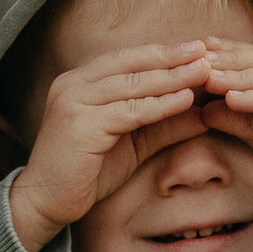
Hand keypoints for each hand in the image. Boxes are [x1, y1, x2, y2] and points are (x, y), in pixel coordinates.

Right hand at [8, 44, 211, 251]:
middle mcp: (73, 84)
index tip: (198, 49)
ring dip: (171, 77)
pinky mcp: (80, 126)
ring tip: (203, 72)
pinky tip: (184, 100)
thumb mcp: (132, 144)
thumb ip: (162, 125)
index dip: (163, 52)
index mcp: (81, 81)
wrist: (46, 202)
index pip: (128, 58)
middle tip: (206, 51)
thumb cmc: (86, 173)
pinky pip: (128, 111)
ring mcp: (74, 102)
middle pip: (131, 64)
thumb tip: (203, 114)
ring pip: (132, 84)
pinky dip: (159, 105)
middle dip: (171, 57)